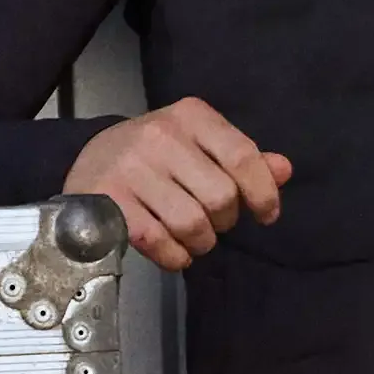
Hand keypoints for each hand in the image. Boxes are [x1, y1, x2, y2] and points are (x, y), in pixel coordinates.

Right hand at [63, 96, 291, 272]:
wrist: (89, 161)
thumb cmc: (157, 156)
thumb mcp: (200, 145)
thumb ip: (242, 158)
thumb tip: (283, 170)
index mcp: (191, 116)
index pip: (242, 155)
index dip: (263, 192)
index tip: (267, 214)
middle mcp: (160, 135)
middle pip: (221, 196)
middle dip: (226, 220)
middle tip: (215, 222)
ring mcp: (131, 168)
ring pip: (192, 222)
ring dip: (202, 243)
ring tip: (195, 239)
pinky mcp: (109, 200)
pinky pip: (158, 241)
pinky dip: (175, 256)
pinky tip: (175, 252)